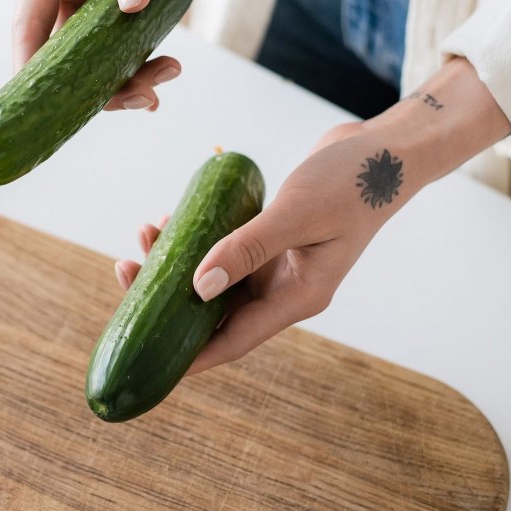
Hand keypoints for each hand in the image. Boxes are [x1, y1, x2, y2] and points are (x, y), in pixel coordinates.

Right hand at [14, 0, 190, 109]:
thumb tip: (131, 7)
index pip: (28, 24)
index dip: (30, 67)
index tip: (40, 105)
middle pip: (61, 55)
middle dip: (95, 86)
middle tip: (143, 98)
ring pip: (92, 58)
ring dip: (125, 78)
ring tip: (167, 74)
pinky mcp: (115, 2)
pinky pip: (121, 45)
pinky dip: (142, 62)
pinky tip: (168, 66)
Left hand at [114, 57, 510, 372]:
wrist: (385, 149)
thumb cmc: (351, 181)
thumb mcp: (296, 213)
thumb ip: (247, 248)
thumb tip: (199, 286)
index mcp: (300, 297)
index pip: (235, 340)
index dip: (191, 355)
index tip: (149, 361)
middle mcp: (287, 288)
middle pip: (217, 311)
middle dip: (168, 297)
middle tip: (126, 271)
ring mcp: (280, 264)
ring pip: (216, 278)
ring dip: (179, 262)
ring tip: (145, 234)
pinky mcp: (273, 239)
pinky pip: (226, 248)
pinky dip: (199, 238)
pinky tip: (174, 218)